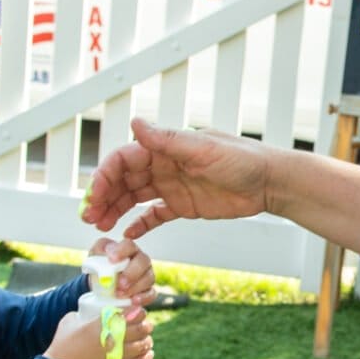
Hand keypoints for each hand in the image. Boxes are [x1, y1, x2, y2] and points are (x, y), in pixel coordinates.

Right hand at [47, 306, 152, 358]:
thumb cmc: (62, 344)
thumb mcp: (70, 321)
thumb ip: (84, 314)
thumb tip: (91, 313)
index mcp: (102, 324)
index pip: (130, 314)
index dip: (139, 312)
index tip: (139, 313)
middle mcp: (112, 338)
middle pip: (140, 329)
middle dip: (146, 326)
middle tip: (145, 326)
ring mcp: (115, 356)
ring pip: (142, 346)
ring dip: (147, 341)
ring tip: (146, 340)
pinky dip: (146, 357)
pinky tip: (148, 354)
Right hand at [82, 119, 275, 238]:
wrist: (270, 182)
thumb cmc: (242, 159)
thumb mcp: (204, 149)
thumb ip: (169, 140)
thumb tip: (136, 122)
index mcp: (165, 147)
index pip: (124, 159)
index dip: (104, 176)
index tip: (93, 197)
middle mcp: (163, 165)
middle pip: (123, 180)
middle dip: (103, 197)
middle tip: (89, 219)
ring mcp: (171, 186)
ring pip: (133, 197)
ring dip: (114, 210)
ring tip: (101, 228)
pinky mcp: (182, 206)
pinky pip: (154, 215)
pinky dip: (139, 224)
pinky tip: (127, 236)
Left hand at [87, 236, 156, 303]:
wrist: (102, 284)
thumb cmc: (101, 267)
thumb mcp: (96, 256)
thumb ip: (99, 251)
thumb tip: (105, 252)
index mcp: (128, 249)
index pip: (129, 245)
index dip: (122, 252)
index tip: (112, 259)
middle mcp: (141, 260)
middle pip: (143, 262)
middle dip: (131, 273)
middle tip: (120, 283)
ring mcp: (146, 275)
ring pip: (148, 278)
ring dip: (135, 287)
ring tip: (120, 294)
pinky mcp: (148, 290)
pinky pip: (151, 293)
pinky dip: (143, 298)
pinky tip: (133, 301)